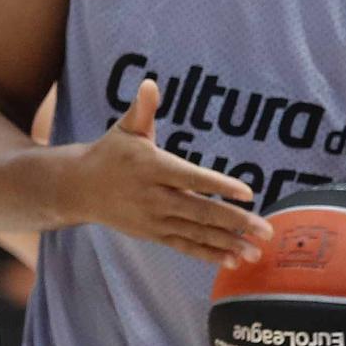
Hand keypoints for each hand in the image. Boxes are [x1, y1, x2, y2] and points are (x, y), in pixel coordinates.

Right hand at [64, 78, 274, 266]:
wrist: (79, 188)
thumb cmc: (110, 152)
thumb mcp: (125, 128)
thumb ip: (143, 108)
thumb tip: (151, 84)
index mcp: (153, 168)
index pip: (191, 178)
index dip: (219, 186)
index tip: (247, 192)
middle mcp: (155, 197)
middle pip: (200, 211)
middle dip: (235, 221)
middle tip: (266, 229)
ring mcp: (154, 219)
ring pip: (196, 233)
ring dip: (228, 244)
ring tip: (256, 252)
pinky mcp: (154, 234)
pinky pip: (185, 246)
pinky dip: (208, 254)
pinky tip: (233, 261)